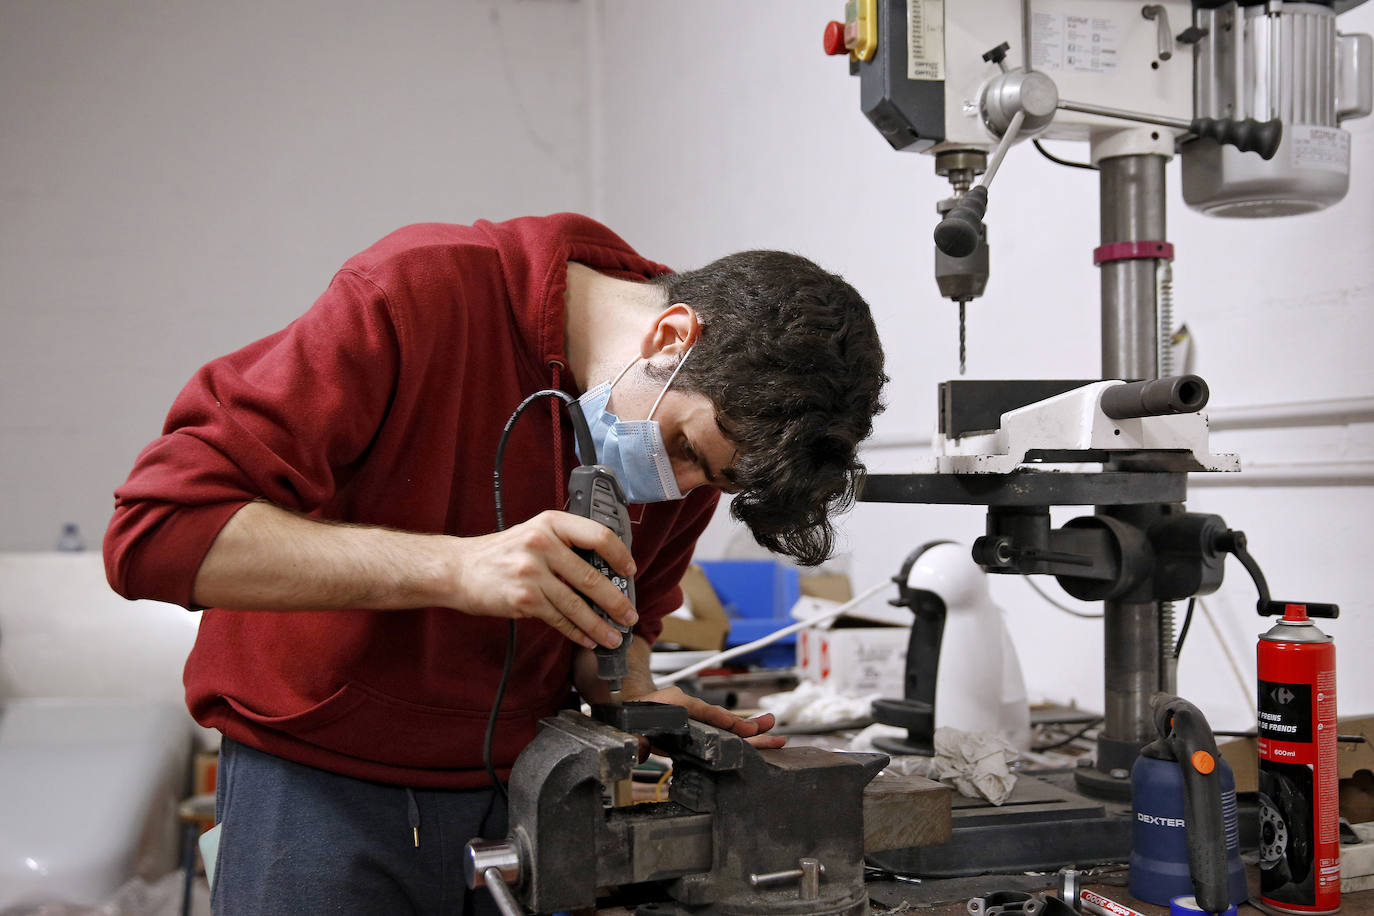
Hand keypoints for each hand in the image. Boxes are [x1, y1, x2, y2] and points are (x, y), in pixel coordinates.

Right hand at [444, 509, 636, 648]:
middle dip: (616, 601)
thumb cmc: (500, 554)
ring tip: (614, 636)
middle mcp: (541, 544)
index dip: (619, 555)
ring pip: (577, 604)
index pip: (597, 535)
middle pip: (591, 576)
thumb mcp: (534, 534)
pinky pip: (559, 619)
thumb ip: (565, 546)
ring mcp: (531, 572)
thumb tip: (605, 571)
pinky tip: (587, 639)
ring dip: (600, 625)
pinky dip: (576, 632)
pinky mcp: (523, 599)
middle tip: (629, 615)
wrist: (458, 569)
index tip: (630, 571)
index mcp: (550, 522)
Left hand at [627, 685, 786, 749]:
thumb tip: (640, 750)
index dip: (717, 717)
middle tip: (769, 726)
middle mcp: (688, 707)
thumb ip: (634, 741)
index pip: (698, 709)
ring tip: (775, 736)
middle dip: (745, 724)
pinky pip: (722, 735)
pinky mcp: (698, 731)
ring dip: (750, 732)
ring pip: (726, 726)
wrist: (625, 712)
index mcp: (671, 702)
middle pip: (720, 717)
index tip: (736, 725)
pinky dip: (741, 740)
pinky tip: (759, 744)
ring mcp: (695, 719)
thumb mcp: (627, 727)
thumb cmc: (628, 717)